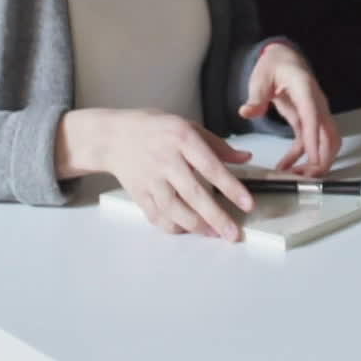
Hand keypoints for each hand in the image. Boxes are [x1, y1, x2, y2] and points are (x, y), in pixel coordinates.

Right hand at [62, 108, 254, 240]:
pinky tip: (187, 230)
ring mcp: (151, 178)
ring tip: (214, 234)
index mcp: (182, 139)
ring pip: (174, 209)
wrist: (113, 137)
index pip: (211, 167)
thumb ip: (217, 144)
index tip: (247, 204)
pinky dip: (172, 227)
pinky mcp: (139, 193)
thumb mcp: (187, 125)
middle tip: (232, 234)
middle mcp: (166, 160)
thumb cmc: (154, 129)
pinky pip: (157, 216)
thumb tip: (245, 158)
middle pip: (194, 194)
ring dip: (196, 226)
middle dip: (216, 217)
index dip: (231, 187)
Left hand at [238, 43, 340, 175]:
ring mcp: (315, 113)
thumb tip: (247, 111)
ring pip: (327, 142)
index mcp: (305, 89)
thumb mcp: (261, 77)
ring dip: (317, 162)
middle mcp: (316, 102)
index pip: (313, 116)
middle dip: (323, 158)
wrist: (283, 58)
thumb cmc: (275, 65)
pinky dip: (302, 157)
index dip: (315, 139)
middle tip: (306, 177)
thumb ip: (256, 96)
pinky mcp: (308, 120)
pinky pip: (310, 142)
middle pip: (330, 134)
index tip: (313, 159)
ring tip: (298, 177)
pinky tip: (286, 167)